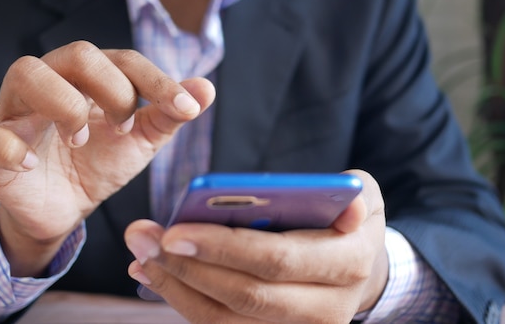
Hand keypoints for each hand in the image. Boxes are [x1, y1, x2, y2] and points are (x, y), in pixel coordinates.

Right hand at [0, 41, 214, 275]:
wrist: (66, 207)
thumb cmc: (101, 162)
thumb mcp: (142, 139)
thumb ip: (170, 113)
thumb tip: (206, 88)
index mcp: (92, 78)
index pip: (124, 60)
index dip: (157, 81)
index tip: (187, 109)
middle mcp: (54, 82)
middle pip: (77, 54)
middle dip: (112, 89)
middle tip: (125, 127)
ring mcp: (17, 111)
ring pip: (25, 73)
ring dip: (64, 105)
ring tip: (81, 139)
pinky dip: (4, 145)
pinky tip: (29, 163)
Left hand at [125, 170, 387, 323]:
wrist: (359, 268)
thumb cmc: (349, 221)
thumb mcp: (362, 195)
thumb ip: (352, 194)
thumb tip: (349, 202)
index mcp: (349, 263)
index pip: (277, 259)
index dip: (223, 248)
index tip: (174, 230)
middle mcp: (328, 309)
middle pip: (246, 296)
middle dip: (187, 268)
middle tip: (142, 237)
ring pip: (227, 321)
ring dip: (176, 287)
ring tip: (141, 255)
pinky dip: (185, 301)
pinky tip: (156, 275)